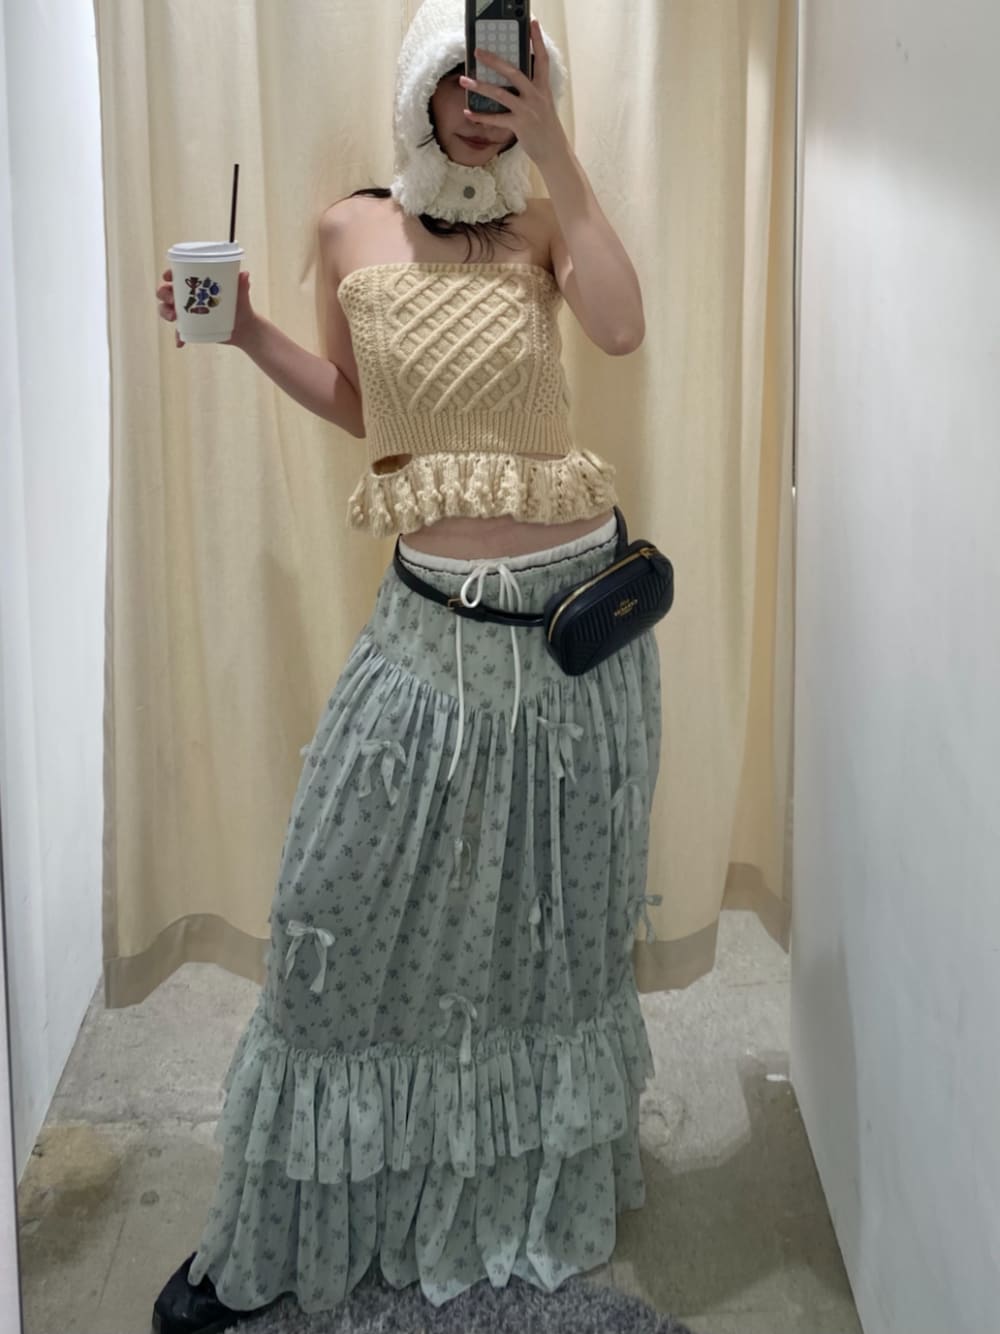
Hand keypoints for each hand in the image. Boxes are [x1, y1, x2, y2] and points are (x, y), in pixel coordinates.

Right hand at [155, 268, 257, 348]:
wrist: (244, 328)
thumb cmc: (241, 306)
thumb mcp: (241, 295)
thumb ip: (242, 285)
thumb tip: (245, 274)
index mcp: (196, 284)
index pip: (178, 275)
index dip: (169, 274)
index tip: (168, 276)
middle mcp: (188, 296)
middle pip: (167, 291)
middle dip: (164, 293)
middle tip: (172, 300)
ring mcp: (187, 312)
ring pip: (167, 309)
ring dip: (165, 312)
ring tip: (174, 318)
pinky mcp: (190, 326)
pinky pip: (178, 331)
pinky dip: (177, 336)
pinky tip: (179, 343)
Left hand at [458, 18, 567, 166]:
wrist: (554, 152)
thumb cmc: (546, 128)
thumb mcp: (543, 104)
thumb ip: (531, 89)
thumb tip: (513, 77)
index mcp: (543, 88)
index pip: (542, 59)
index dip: (537, 40)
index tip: (532, 23)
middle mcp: (536, 96)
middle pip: (514, 72)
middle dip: (494, 60)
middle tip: (477, 52)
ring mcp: (527, 110)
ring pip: (501, 94)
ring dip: (480, 86)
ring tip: (464, 80)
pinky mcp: (519, 125)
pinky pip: (496, 119)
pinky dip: (480, 116)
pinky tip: (468, 112)